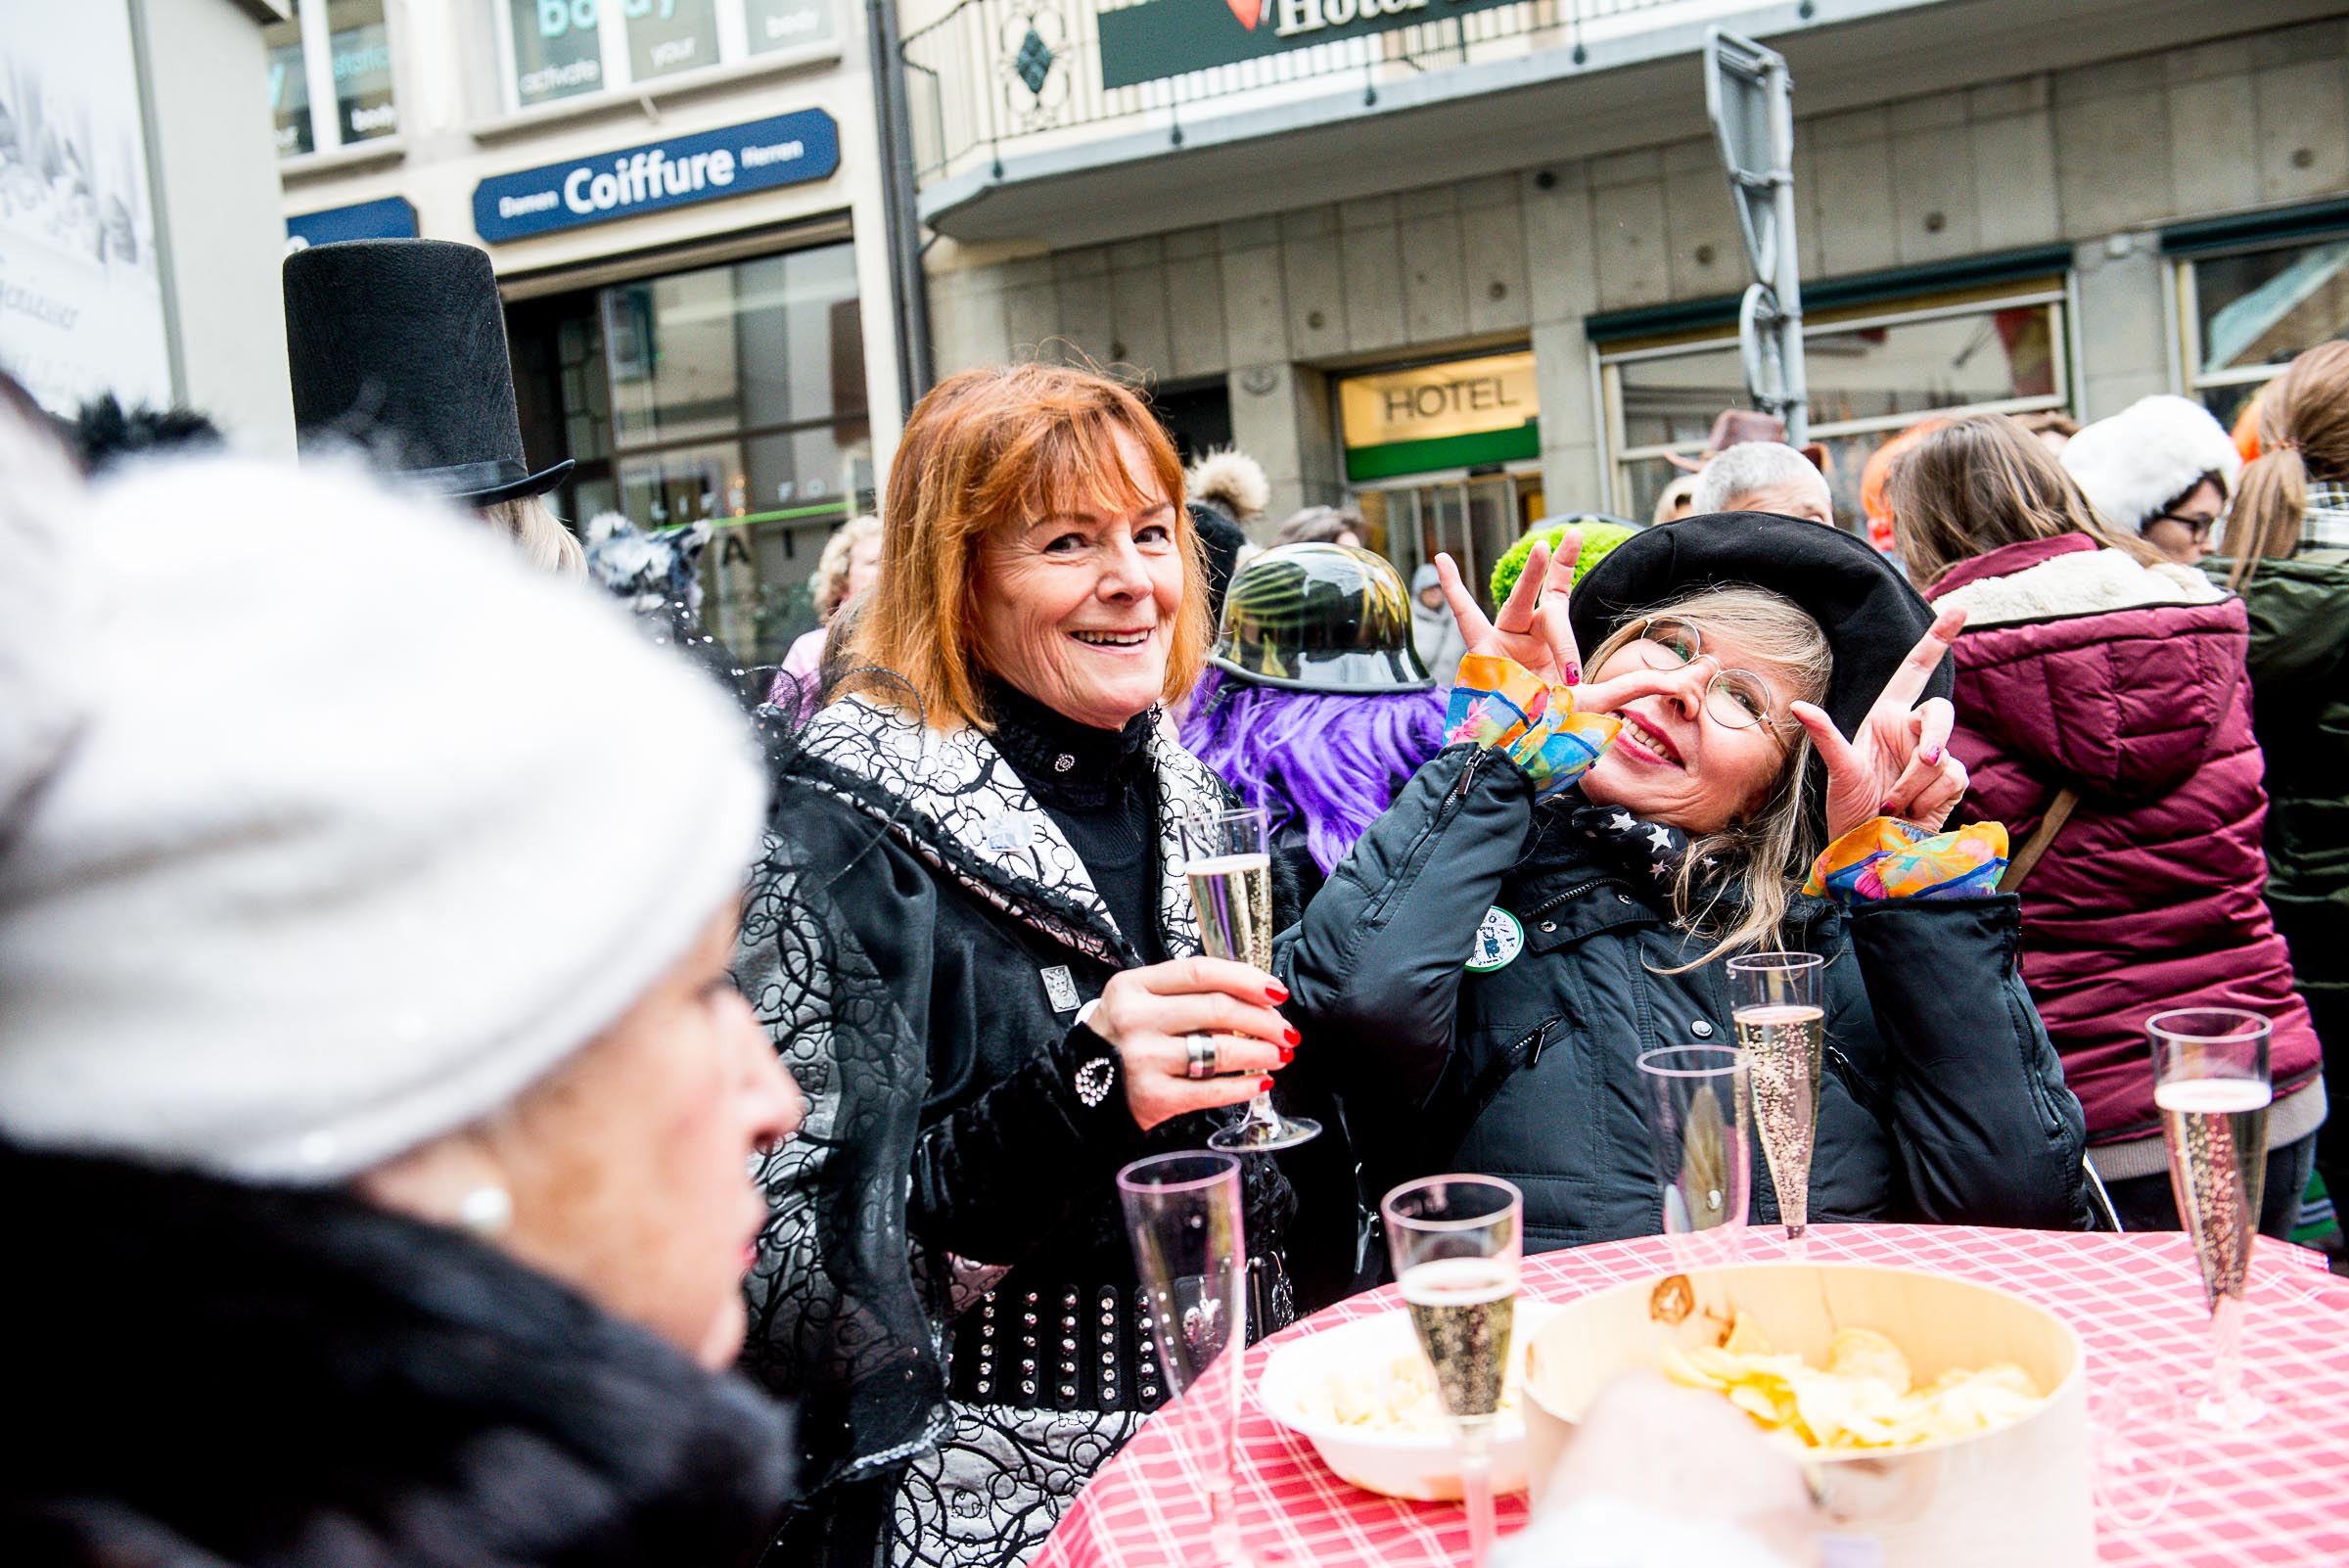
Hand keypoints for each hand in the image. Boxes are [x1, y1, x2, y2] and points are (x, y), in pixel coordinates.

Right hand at [1088, 958, 1295, 1131]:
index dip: (1245, 978)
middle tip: (1285, 1030)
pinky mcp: (1153, 1097)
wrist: (1079, 1089)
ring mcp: (1144, 1059)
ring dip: (1261, 1052)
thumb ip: (1185, 995)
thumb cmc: (1121, 1041)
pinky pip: (1212, 1090)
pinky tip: (1260, 1082)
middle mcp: (1136, 1018)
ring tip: (1279, 1055)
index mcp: (1134, 986)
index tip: (1275, 990)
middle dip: (1264, 1020)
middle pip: (1217, 1008)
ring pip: (1220, 1049)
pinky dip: (1244, 1086)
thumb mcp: (1139, 1002)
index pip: (1200, 971)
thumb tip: (1252, 1000)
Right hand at [1434, 534, 1675, 715]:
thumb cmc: (1555, 727)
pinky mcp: (1481, 652)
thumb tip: (1686, 680)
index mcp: (1547, 643)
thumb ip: (1638, 685)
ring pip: (1520, 605)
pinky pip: (1464, 614)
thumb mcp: (1600, 701)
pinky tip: (1442, 559)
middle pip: (1546, 601)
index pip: (1557, 597)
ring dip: (1530, 577)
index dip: (1564, 567)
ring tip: (1543, 547)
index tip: (1576, 536)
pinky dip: (1452, 587)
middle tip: (1574, 536)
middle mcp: (1524, 638)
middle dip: (1559, 570)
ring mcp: (1502, 643)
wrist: (1523, 751)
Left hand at [1789, 605, 1969, 841]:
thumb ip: (1827, 735)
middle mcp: (1912, 731)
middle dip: (1932, 736)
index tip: (1958, 610)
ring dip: (1913, 783)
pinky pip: (1951, 777)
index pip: (1915, 670)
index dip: (1936, 640)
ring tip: (1892, 805)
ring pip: (1940, 753)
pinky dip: (1926, 797)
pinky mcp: (1952, 783)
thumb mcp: (1839, 771)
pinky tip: (1912, 812)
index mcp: (1886, 718)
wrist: (1872, 851)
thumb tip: (1797, 706)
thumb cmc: (1850, 811)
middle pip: (1940, 709)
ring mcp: (1936, 757)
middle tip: (1924, 758)